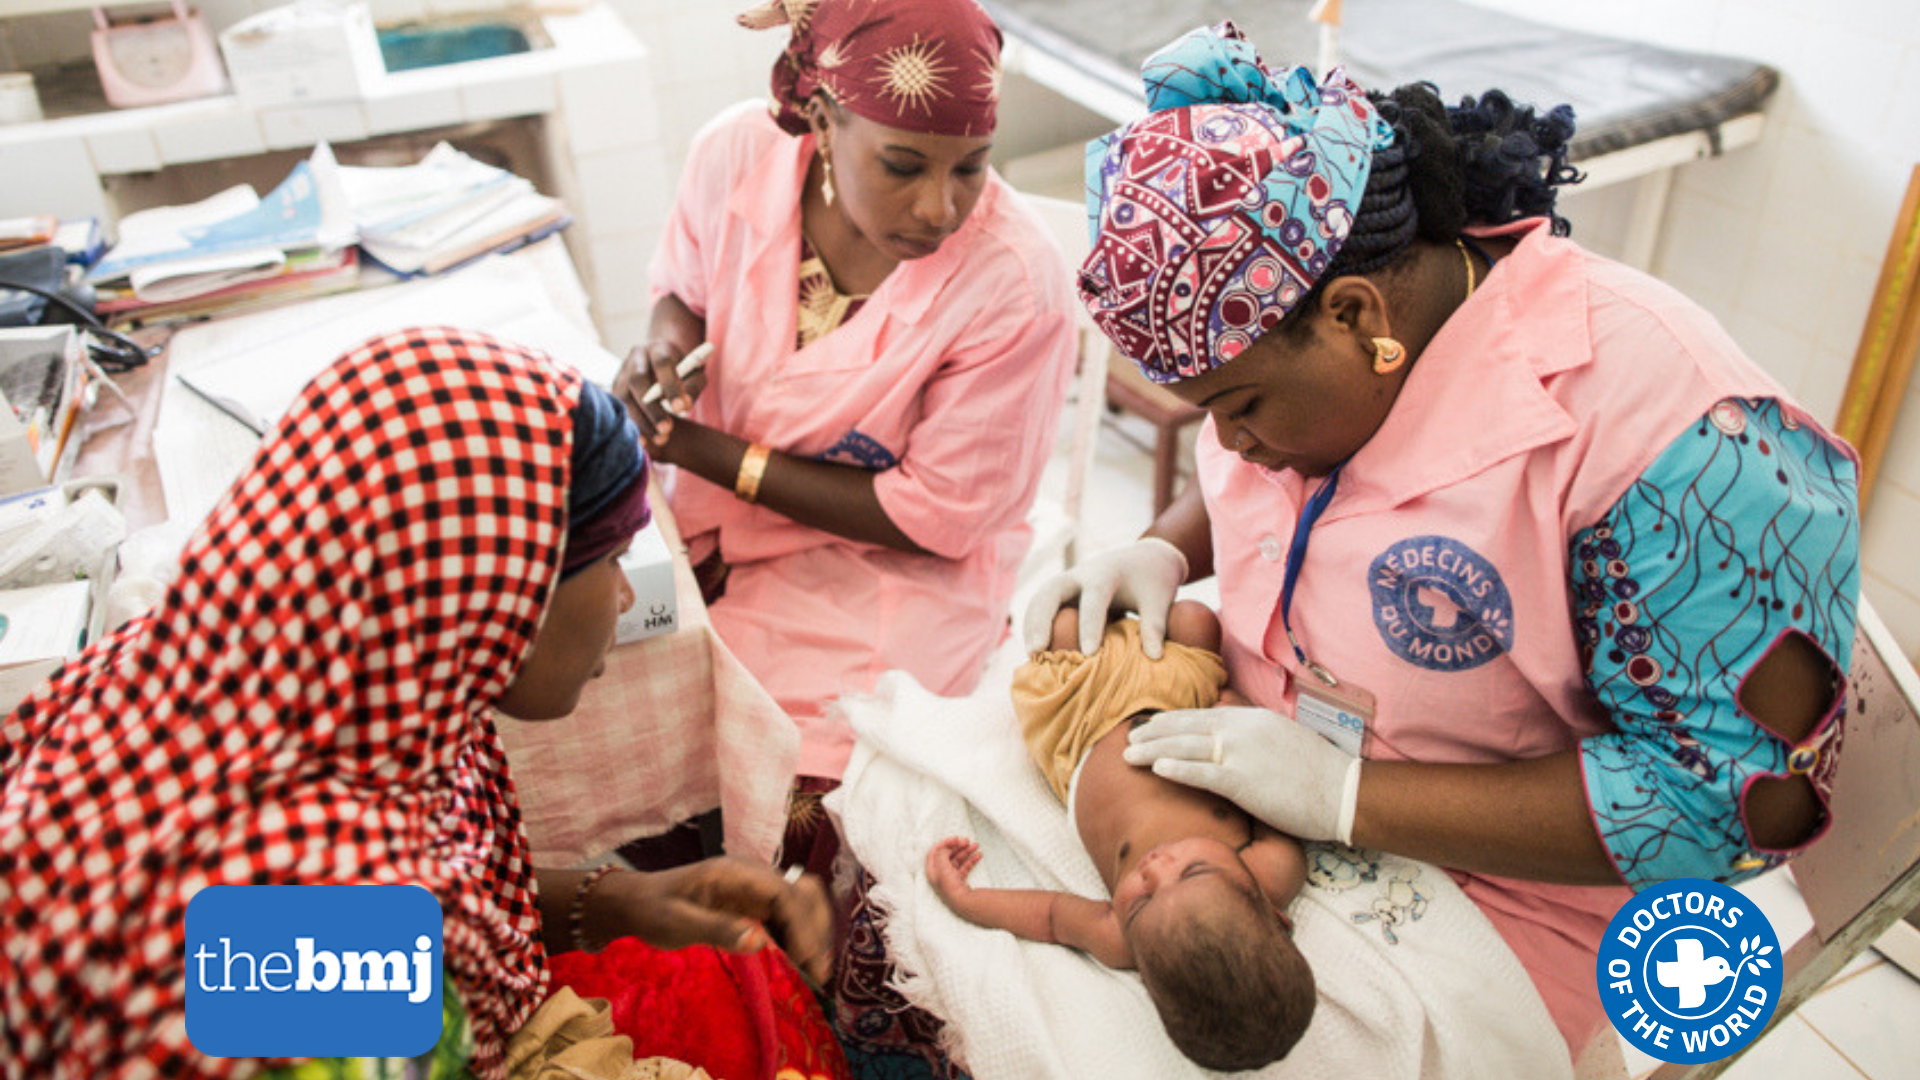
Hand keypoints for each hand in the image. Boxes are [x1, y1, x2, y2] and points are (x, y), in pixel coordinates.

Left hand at [593, 856, 832, 985]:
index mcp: (735, 873)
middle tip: (818, 971)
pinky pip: (788, 917)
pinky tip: (800, 963)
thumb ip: (718, 929)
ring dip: (813, 932)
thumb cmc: (654, 909)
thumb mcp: (678, 922)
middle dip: (815, 929)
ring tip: (815, 970)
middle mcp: (752, 877)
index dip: (802, 923)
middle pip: (802, 893)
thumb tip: (760, 940)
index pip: (784, 892)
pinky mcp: (755, 905)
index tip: (806, 959)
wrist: (638, 903)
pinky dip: (799, 937)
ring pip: (801, 903)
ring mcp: (756, 890)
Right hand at [612, 339, 708, 451]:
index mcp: (659, 348)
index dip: (670, 386)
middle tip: (667, 429)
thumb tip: (683, 406)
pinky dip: (631, 426)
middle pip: (637, 380)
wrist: (662, 362)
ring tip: (660, 440)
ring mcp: (622, 372)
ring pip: (624, 396)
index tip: (681, 408)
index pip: (662, 363)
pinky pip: (618, 408)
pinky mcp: (615, 388)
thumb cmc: (684, 371)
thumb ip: (693, 387)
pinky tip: (644, 443)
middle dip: (651, 408)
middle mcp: (636, 357)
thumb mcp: (695, 375)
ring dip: (640, 421)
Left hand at [925, 836, 981, 902]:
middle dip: (957, 846)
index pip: (935, 852)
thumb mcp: (942, 867)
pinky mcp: (960, 880)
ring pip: (958, 859)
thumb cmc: (950, 887)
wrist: (963, 902)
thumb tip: (944, 847)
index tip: (955, 838)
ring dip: (966, 851)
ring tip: (975, 845)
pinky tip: (978, 855)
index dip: (944, 843)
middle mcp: (940, 873)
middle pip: (947, 855)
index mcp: (932, 870)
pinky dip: (972, 859)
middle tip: (966, 840)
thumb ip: (941, 853)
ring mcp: (951, 877)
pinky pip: (966, 866)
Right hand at [1019, 538, 1187, 657]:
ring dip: (1032, 624)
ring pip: (1041, 598)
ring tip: (1032, 655)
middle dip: (1042, 620)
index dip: (1090, 626)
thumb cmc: (1154, 581)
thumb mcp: (1159, 600)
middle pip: (1052, 591)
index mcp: (1107, 573)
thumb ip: (1155, 625)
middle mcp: (1081, 573)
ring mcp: (1068, 581)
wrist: (1146, 557)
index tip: (1088, 654)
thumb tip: (1155, 657)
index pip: (1094, 598)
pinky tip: (1035, 650)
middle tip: (1037, 651)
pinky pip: (1042, 605)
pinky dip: (1034, 624)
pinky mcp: (1064, 591)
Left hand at [1122, 706, 1363, 843]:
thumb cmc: (1318, 773)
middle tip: (1130, 738)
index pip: (1202, 715)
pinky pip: (1202, 772)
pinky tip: (1157, 768)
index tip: (1152, 726)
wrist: (1344, 792)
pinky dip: (1177, 768)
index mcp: (1253, 718)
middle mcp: (1244, 729)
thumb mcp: (1283, 739)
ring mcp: (1243, 753)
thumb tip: (1229, 739)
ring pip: (1187, 746)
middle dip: (1155, 732)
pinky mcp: (1245, 781)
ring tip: (1129, 755)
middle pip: (1188, 727)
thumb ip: (1253, 735)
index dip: (1173, 721)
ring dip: (1154, 750)